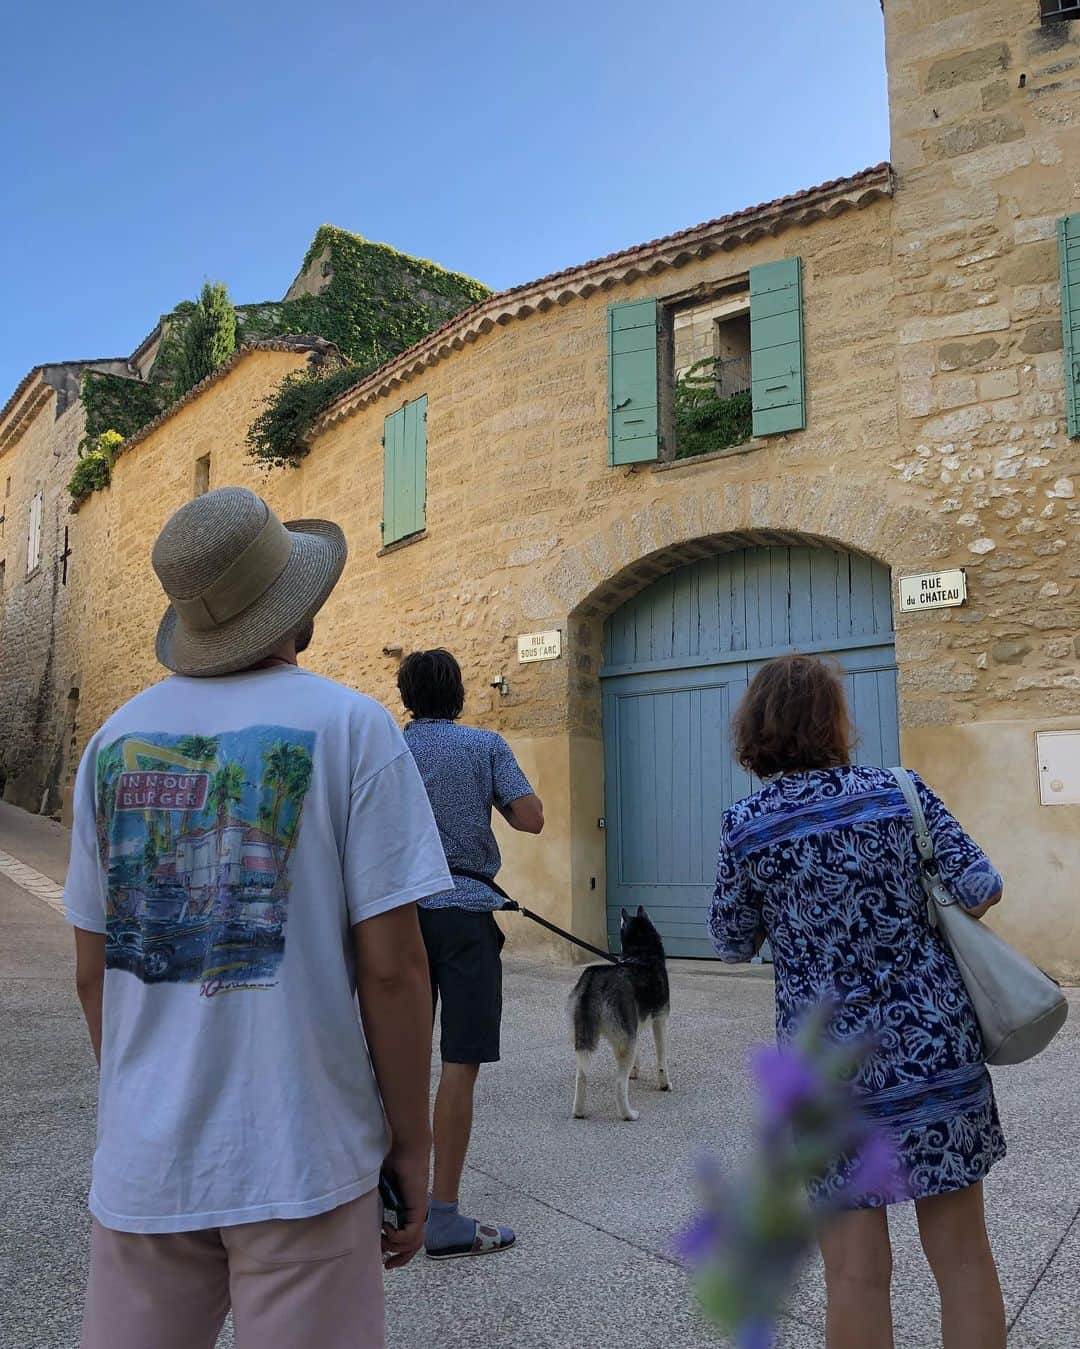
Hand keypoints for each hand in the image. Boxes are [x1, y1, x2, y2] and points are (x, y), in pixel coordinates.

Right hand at [381, 1145, 429, 1269]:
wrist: (407, 1149)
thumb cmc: (393, 1164)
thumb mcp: (380, 1191)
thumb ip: (376, 1205)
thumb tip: (364, 1220)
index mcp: (408, 1211)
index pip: (409, 1239)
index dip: (398, 1252)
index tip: (385, 1258)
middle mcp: (416, 1214)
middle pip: (414, 1247)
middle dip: (401, 1259)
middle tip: (387, 1265)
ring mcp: (419, 1212)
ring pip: (413, 1244)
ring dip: (395, 1247)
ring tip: (382, 1238)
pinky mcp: (418, 1209)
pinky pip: (410, 1234)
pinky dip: (397, 1236)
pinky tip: (386, 1226)